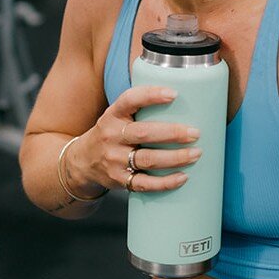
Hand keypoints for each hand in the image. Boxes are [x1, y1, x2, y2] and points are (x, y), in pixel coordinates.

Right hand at [70, 86, 201, 192]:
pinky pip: (145, 183)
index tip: (174, 94)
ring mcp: (114, 160)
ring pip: (147, 159)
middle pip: (144, 133)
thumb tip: (184, 98)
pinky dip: (165, 182)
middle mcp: (111, 136)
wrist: (82, 162)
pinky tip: (183, 177)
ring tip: (196, 154)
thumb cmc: (110, 134)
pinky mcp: (119, 180)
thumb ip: (139, 108)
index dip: (151, 95)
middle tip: (195, 133)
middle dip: (172, 133)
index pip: (130, 100)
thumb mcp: (116, 116)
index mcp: (113, 115)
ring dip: (175, 157)